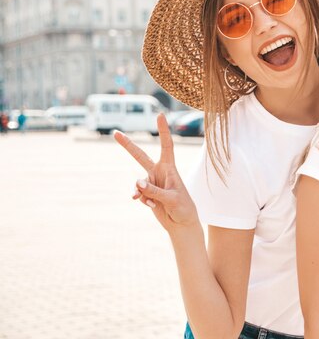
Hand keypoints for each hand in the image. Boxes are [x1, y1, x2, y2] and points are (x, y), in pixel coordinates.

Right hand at [114, 113, 198, 231]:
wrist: (181, 223)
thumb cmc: (183, 208)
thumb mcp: (172, 199)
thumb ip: (155, 191)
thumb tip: (138, 183)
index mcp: (170, 168)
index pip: (167, 146)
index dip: (163, 130)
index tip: (160, 115)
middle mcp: (160, 172)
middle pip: (141, 156)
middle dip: (128, 145)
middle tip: (115, 133)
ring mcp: (152, 182)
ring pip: (139, 183)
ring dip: (144, 194)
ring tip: (155, 202)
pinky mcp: (147, 193)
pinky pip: (138, 194)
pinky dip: (142, 200)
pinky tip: (149, 205)